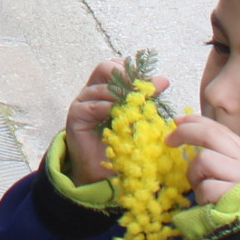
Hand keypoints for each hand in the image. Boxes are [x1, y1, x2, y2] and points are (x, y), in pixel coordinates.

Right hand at [63, 59, 166, 183]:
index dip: (133, 69)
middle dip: (125, 76)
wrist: (101, 173)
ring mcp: (83, 101)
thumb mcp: (137, 119)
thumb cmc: (120, 145)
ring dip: (120, 95)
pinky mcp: (76, 116)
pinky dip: (106, 108)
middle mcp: (93, 91)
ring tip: (134, 106)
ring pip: (100, 86)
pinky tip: (117, 115)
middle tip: (141, 90)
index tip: (151, 82)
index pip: (117, 65)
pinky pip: (91, 106)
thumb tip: (163, 80)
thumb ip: (146, 100)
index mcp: (107, 88)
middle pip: (105, 67)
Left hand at [167, 113, 239, 204]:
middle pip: (210, 135)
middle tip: (169, 141)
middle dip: (186, 132)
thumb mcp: (236, 174)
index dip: (196, 121)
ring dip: (195, 176)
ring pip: (204, 160)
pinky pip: (206, 187)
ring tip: (203, 190)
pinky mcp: (234, 195)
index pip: (219, 130)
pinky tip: (210, 204)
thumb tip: (187, 133)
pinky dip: (201, 196)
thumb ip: (219, 156)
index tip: (177, 121)